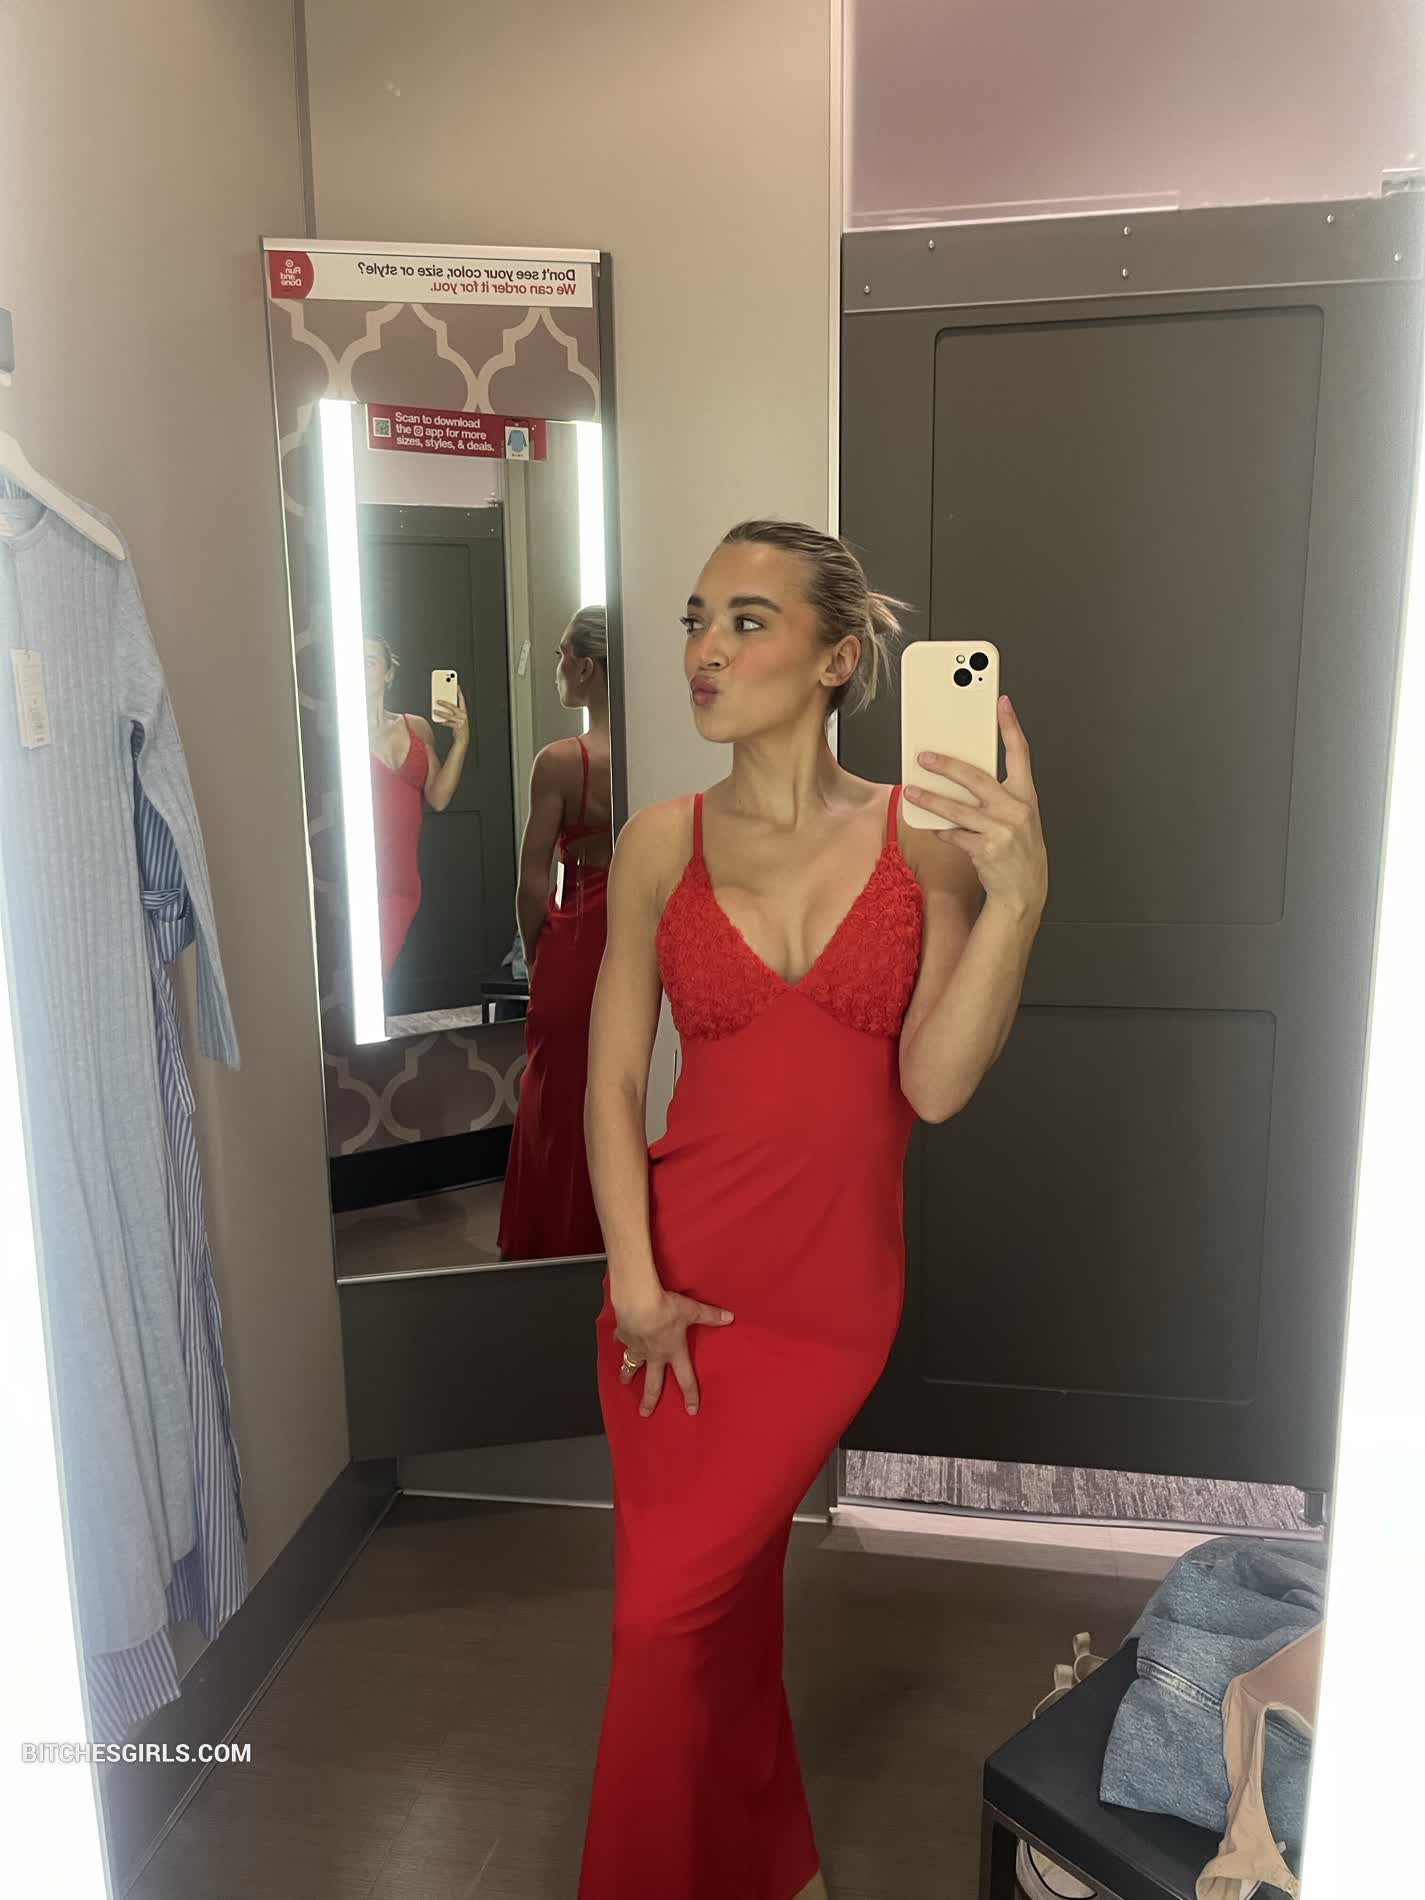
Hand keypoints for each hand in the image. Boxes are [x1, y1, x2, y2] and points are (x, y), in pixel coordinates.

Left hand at [433, 687, 468, 741]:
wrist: (463, 739)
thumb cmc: (460, 728)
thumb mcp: (458, 718)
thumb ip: (453, 711)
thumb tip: (443, 705)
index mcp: (464, 712)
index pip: (462, 700)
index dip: (459, 692)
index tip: (456, 686)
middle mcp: (463, 716)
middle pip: (453, 706)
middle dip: (445, 703)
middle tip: (438, 700)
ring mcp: (461, 721)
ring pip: (448, 715)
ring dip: (440, 713)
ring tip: (434, 710)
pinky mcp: (457, 727)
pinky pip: (447, 723)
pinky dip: (442, 722)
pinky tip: (438, 721)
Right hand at [614, 1288, 733, 1417]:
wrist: (639, 1303)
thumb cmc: (666, 1310)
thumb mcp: (692, 1311)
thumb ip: (710, 1315)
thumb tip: (730, 1317)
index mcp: (673, 1352)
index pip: (685, 1379)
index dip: (690, 1395)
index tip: (691, 1410)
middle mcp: (655, 1355)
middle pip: (653, 1382)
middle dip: (649, 1399)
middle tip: (645, 1413)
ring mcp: (637, 1347)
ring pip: (632, 1365)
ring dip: (628, 1374)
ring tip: (624, 1381)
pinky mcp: (624, 1335)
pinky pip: (622, 1340)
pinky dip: (620, 1340)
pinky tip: (617, 1339)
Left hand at [904, 695, 1047, 917]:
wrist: (1025, 892)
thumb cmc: (1018, 850)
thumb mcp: (1018, 817)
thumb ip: (997, 795)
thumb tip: (960, 774)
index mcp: (1026, 796)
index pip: (1020, 753)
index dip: (1011, 726)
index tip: (1001, 704)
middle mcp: (1016, 810)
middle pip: (976, 777)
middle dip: (947, 765)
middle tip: (924, 756)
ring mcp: (1002, 830)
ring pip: (957, 808)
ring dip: (930, 799)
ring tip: (912, 790)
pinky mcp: (986, 850)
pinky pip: (954, 834)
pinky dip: (941, 830)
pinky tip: (933, 827)